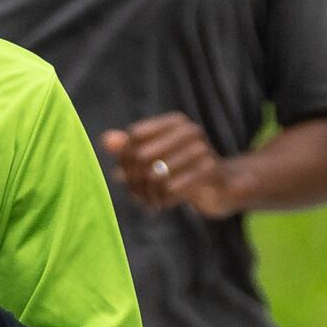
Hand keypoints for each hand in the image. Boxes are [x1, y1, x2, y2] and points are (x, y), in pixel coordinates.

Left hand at [101, 112, 238, 215]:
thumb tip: (106, 140)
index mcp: (175, 122)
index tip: (125, 174)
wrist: (220, 186)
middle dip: (134, 179)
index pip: (135, 136)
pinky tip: (162, 204)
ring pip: (155, 175)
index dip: (124, 158)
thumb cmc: (182, 169)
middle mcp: (190, 131)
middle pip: (142, 155)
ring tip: (149, 201)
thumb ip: (130, 148)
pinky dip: (163, 200)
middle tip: (136, 193)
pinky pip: (172, 189)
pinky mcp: (209, 171)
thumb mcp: (156, 156)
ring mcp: (202, 150)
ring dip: (148, 194)